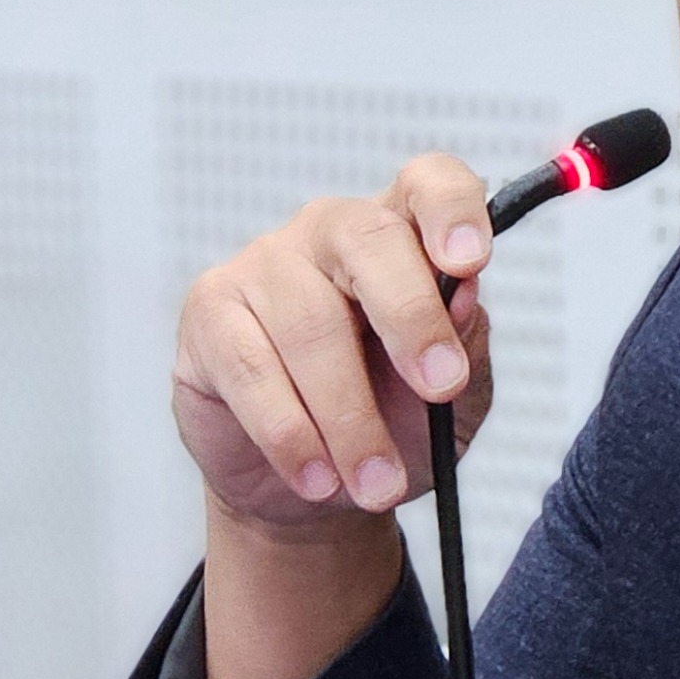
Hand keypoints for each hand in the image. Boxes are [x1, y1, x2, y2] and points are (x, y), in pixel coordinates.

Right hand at [172, 153, 495, 539]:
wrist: (315, 493)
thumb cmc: (391, 425)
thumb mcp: (454, 400)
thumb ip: (466, 345)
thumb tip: (464, 295)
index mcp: (401, 236)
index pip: (428, 185)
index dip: (451, 208)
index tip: (470, 261)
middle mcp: (329, 234)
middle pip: (368, 240)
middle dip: (411, 318)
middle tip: (440, 389)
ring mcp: (262, 266)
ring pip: (310, 324)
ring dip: (350, 417)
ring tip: (376, 483)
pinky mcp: (209, 314)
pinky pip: (252, 371)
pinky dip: (292, 435)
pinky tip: (317, 478)